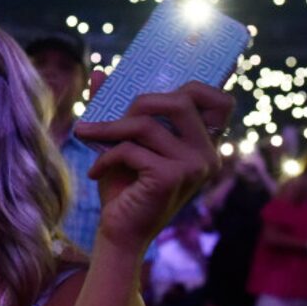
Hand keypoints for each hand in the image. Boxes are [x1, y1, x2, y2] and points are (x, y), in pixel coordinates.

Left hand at [74, 79, 232, 254]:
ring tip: (86, 135)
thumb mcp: (122, 142)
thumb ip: (115, 108)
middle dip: (140, 101)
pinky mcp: (171, 178)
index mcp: (204, 145)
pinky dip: (106, 157)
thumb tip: (99, 73)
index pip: (221, 102)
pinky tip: (96, 173)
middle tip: (112, 116)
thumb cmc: (125, 187)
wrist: (120, 232)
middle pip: (181, 100)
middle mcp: (207, 155)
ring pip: (147, 125)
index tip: (162, 89)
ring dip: (110, 128)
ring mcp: (193, 167)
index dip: (196, 88)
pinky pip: (131, 150)